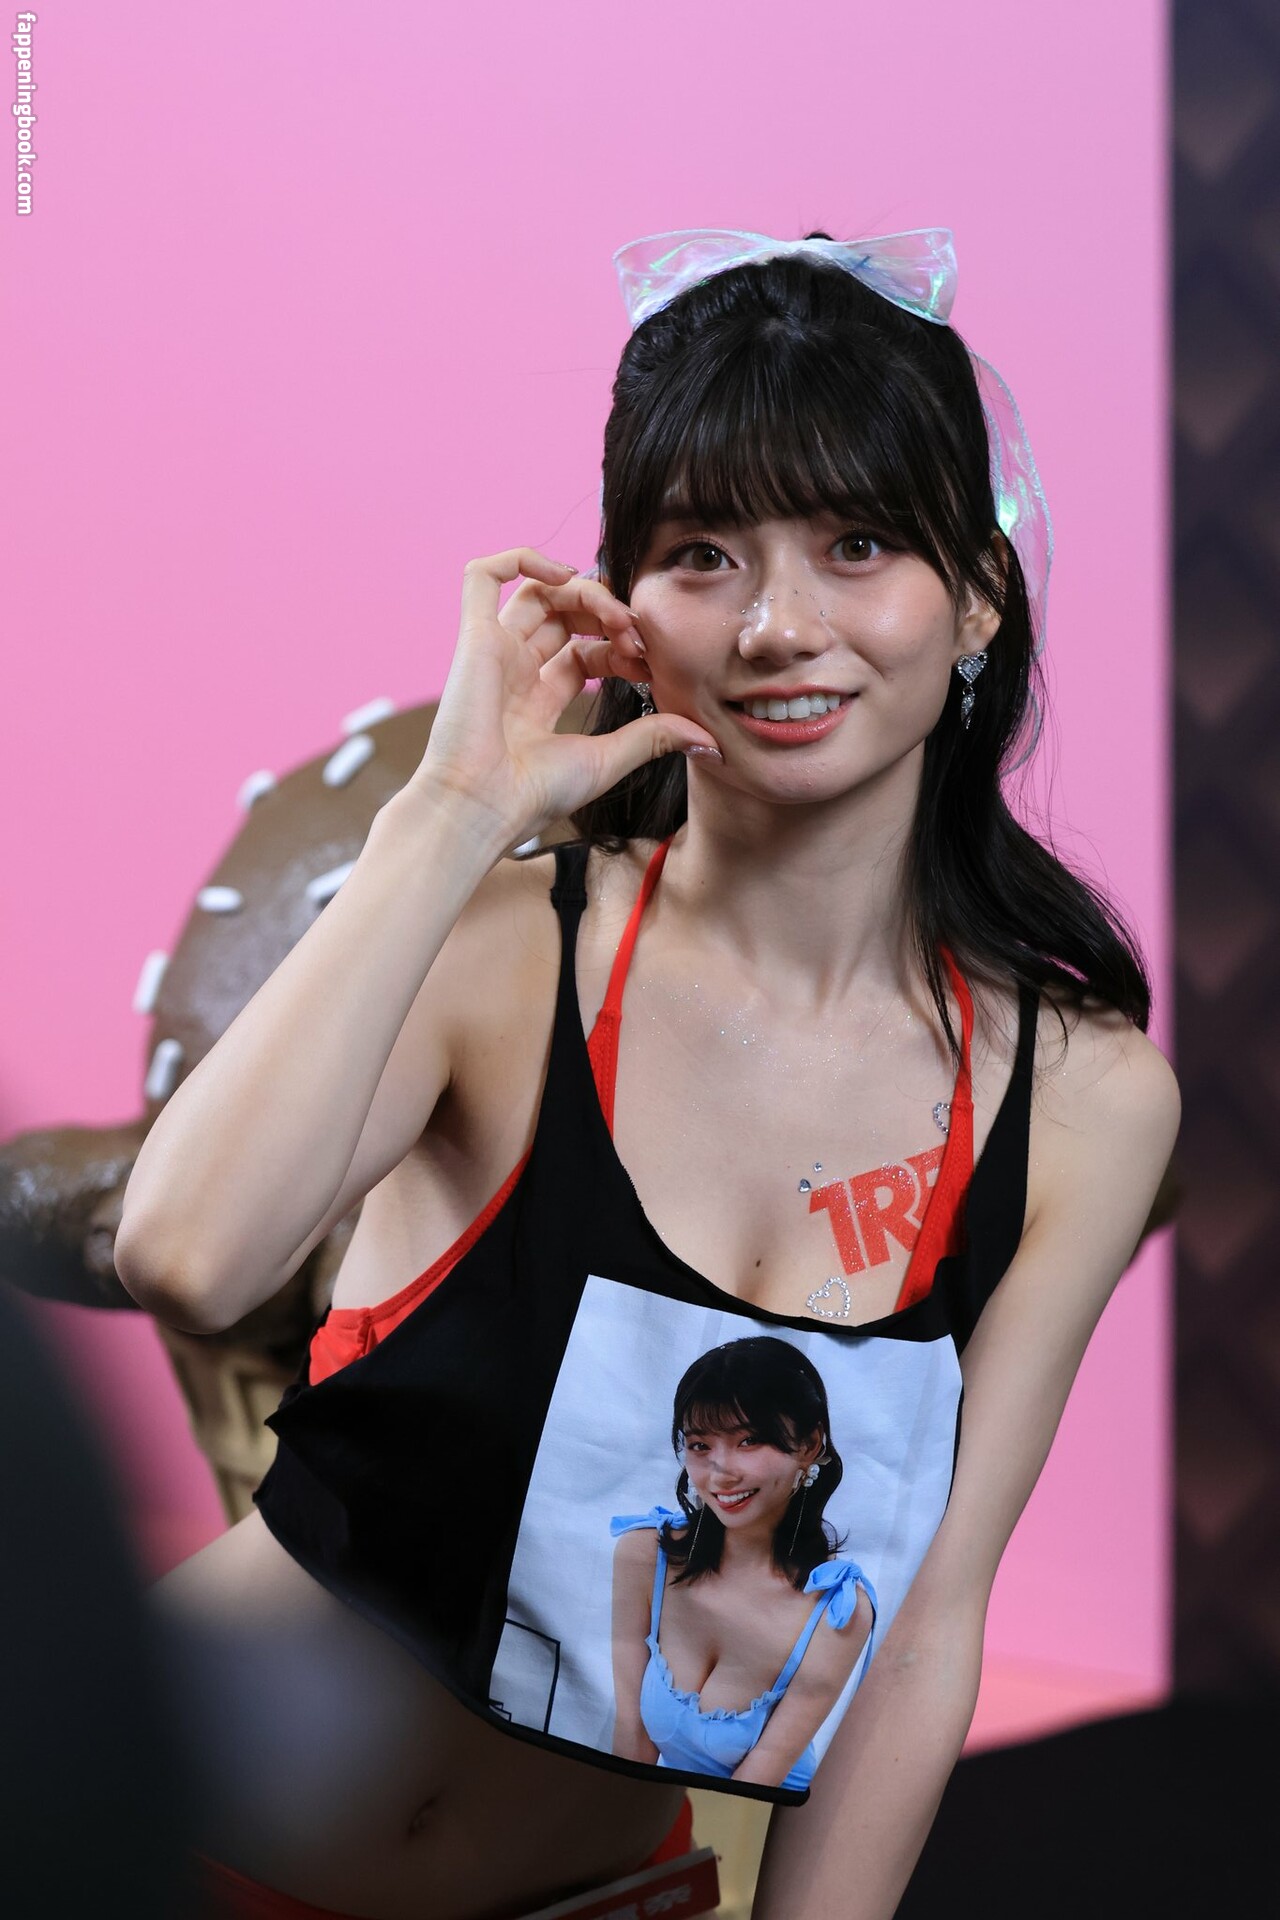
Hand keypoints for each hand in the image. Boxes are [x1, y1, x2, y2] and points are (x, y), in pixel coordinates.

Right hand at [410, 547, 722, 845]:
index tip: (646, 661)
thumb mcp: (608, 759)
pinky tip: (565, 575)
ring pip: (537, 592)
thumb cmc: (533, 795)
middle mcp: (513, 672)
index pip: (583, 653)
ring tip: (615, 613)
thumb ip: (653, 737)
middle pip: (563, 618)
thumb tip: (707, 739)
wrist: (483, 806)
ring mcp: (492, 652)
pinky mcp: (473, 638)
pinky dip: (521, 559)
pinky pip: (483, 577)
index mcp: (537, 702)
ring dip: (583, 592)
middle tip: (635, 633)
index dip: (618, 648)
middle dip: (606, 616)